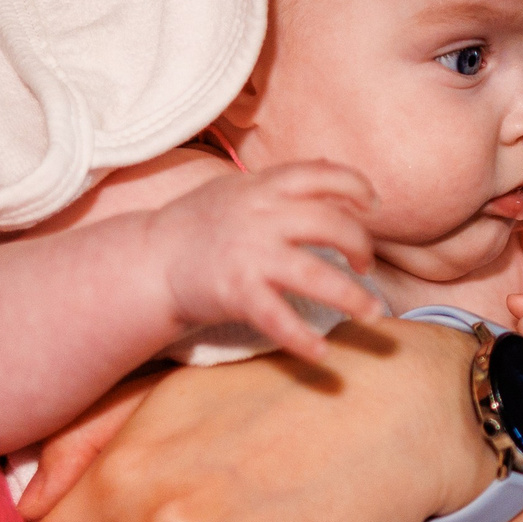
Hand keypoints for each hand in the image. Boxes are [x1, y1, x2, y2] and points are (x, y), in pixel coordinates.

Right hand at [149, 162, 386, 360]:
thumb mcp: (237, 189)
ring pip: (317, 274)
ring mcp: (250, 255)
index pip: (321, 174)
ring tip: (374, 312)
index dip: (356, 187)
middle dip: (361, 244)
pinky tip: (322, 353)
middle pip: (331, 223)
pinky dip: (303, 339)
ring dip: (352, 296)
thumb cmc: (197, 225)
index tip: (372, 205)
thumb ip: (279, 183)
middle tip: (368, 265)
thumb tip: (326, 168)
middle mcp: (260, 216)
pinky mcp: (237, 292)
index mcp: (262, 187)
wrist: (148, 260)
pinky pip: (279, 318)